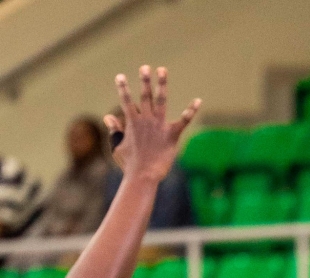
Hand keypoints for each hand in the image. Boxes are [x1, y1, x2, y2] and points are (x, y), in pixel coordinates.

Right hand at [105, 65, 200, 183]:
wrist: (143, 175)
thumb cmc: (129, 163)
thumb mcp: (117, 145)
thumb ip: (115, 130)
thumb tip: (109, 117)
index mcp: (132, 122)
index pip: (126, 101)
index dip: (123, 88)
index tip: (120, 76)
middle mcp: (145, 120)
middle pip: (145, 96)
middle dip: (145, 81)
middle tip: (145, 67)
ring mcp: (159, 126)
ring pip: (160, 100)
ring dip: (161, 84)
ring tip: (162, 70)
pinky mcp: (172, 135)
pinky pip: (183, 121)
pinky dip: (191, 110)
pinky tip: (198, 101)